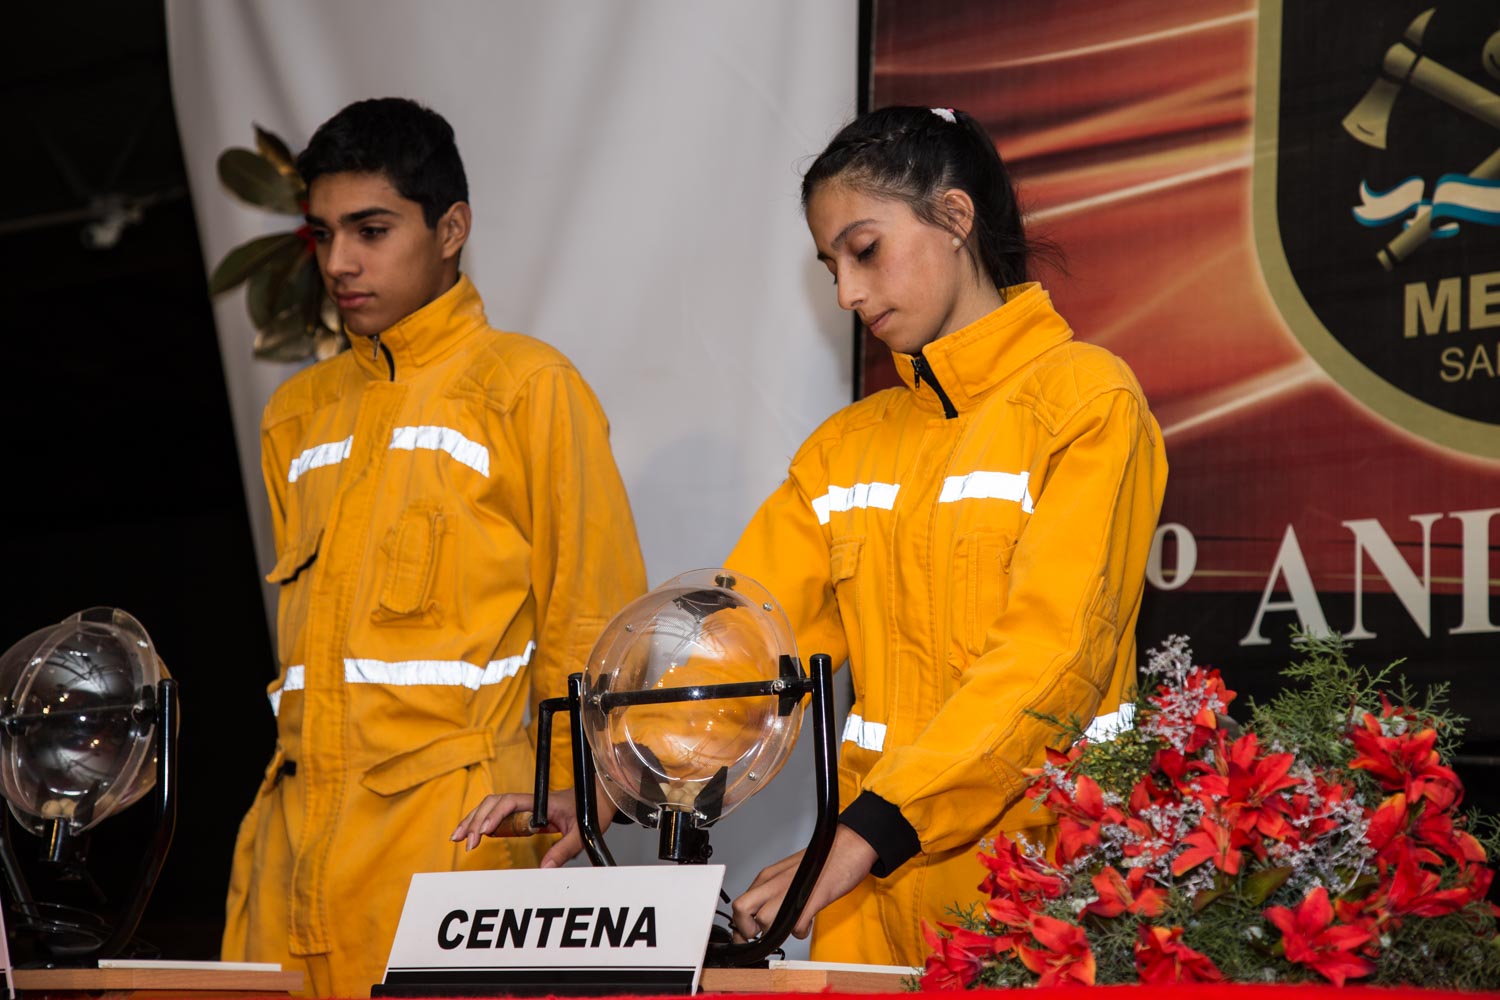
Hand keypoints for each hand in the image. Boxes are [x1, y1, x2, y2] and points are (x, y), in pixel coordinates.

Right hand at [452, 782, 612, 868]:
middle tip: (464, 843)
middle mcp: (529, 802)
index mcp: (539, 802)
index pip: (509, 802)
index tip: (482, 832)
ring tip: (456, 836)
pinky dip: (483, 821)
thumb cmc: (592, 811)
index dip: (493, 816)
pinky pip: (499, 814)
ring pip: (492, 806)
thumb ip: (563, 850)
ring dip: (474, 819)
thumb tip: (544, 869)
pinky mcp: (525, 814)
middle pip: (493, 803)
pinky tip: (473, 833)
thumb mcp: (581, 833)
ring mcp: (526, 806)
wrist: (600, 798)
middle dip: (475, 820)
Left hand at [730, 824, 877, 941]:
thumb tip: (763, 916)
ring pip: (765, 922)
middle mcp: (773, 883)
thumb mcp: (789, 874)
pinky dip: (800, 932)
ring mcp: (790, 891)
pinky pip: (795, 927)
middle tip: (762, 937)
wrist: (848, 846)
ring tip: (790, 926)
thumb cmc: (824, 860)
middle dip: (747, 931)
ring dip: (776, 933)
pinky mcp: (810, 900)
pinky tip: (808, 922)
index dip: (742, 925)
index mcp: (768, 877)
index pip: (739, 905)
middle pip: (741, 910)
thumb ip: (773, 893)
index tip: (749, 935)